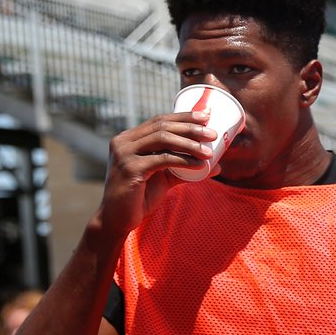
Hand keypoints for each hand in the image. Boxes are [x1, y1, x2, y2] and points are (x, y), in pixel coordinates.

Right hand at [99, 110, 217, 236]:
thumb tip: (217, 167)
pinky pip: (162, 160)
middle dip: (191, 128)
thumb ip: (185, 169)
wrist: (118, 219)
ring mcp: (124, 154)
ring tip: (209, 152)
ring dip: (189, 143)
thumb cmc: (141, 196)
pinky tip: (200, 165)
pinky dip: (184, 160)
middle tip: (213, 134)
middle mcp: (123, 142)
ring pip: (163, 139)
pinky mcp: (130, 169)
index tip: (207, 115)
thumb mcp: (164, 178)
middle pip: (162, 126)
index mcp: (129, 138)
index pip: (159, 120)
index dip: (184, 116)